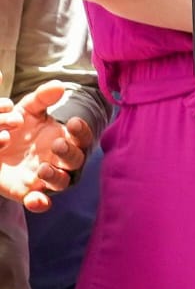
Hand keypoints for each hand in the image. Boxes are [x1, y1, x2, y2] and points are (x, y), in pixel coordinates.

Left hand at [0, 83, 92, 212]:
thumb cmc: (18, 128)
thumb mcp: (27, 111)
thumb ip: (41, 99)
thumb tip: (59, 85)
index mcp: (65, 139)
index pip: (82, 138)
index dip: (82, 132)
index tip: (73, 122)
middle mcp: (59, 161)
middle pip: (75, 161)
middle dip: (69, 153)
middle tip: (57, 144)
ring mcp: (45, 178)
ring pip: (61, 182)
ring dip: (56, 177)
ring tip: (42, 168)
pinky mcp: (27, 192)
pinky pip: (39, 202)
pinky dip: (39, 203)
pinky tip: (35, 199)